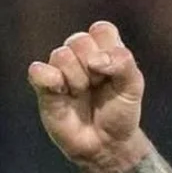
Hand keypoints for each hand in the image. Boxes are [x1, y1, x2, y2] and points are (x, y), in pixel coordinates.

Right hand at [27, 21, 150, 172]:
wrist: (106, 143)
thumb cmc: (120, 110)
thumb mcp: (133, 86)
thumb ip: (123, 63)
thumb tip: (96, 59)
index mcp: (104, 50)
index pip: (101, 29)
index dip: (108, 49)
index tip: (114, 72)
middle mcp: (81, 56)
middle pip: (80, 40)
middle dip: (94, 67)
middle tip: (98, 86)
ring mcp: (61, 70)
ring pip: (62, 54)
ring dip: (77, 78)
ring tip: (82, 93)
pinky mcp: (44, 86)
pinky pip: (38, 70)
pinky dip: (51, 79)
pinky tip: (63, 93)